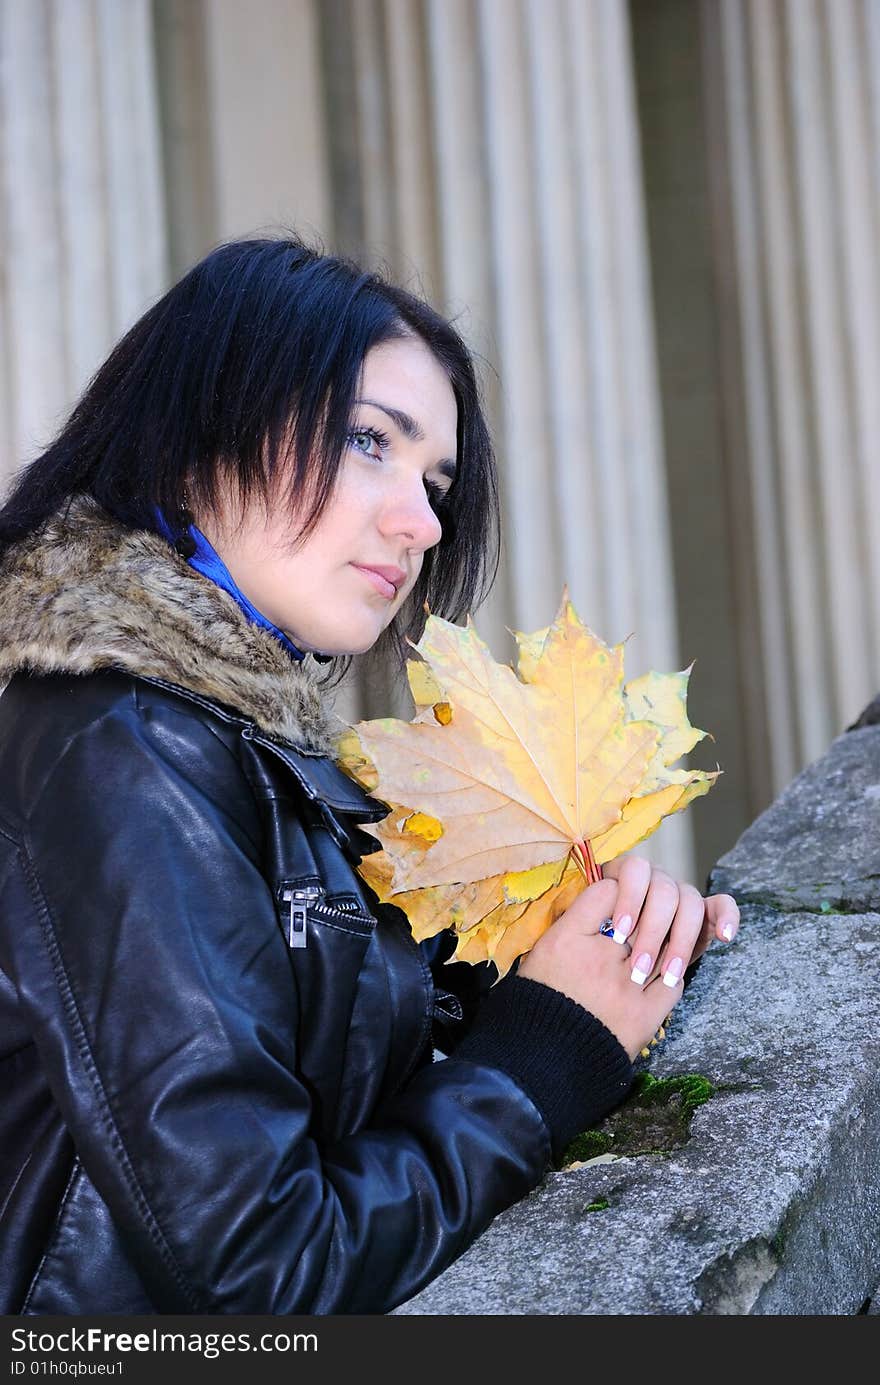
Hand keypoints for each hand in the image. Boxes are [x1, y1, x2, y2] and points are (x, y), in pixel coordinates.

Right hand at [517, 878, 683, 1060]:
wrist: (542, 1061)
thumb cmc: (539, 1002)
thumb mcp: (542, 952)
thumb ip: (573, 923)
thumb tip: (606, 897)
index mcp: (566, 939)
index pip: (607, 890)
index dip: (617, 892)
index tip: (616, 900)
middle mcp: (598, 959)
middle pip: (640, 918)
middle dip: (642, 919)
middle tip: (636, 929)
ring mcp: (625, 988)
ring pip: (662, 947)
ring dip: (661, 946)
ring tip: (649, 954)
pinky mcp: (644, 1017)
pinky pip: (672, 984)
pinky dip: (670, 977)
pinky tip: (658, 979)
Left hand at [601, 852, 739, 987]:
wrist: (606, 977)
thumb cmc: (588, 951)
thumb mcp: (580, 933)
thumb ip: (588, 917)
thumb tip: (600, 912)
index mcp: (623, 874)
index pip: (634, 870)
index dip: (630, 899)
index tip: (622, 933)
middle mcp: (654, 879)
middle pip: (664, 890)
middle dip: (653, 931)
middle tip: (639, 968)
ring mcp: (679, 895)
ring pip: (690, 901)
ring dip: (681, 939)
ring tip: (670, 973)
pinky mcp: (703, 913)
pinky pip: (721, 905)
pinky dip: (727, 916)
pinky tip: (725, 936)